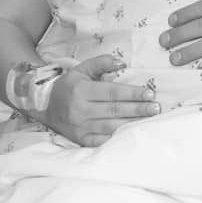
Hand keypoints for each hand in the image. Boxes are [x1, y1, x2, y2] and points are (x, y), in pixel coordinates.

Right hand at [44, 54, 159, 146]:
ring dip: (132, 124)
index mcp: (81, 90)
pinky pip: (102, 140)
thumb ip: (102, 63)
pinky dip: (118, 138)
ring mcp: (80, 127)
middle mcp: (80, 110)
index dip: (132, 94)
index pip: (112, 92)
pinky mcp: (81, 140)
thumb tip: (121, 62)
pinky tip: (132, 134)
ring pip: (111, 126)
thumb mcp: (82, 69)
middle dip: (138, 109)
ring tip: (149, 121)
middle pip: (114, 110)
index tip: (150, 94)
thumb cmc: (69, 86)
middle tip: (156, 108)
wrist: (45, 107)